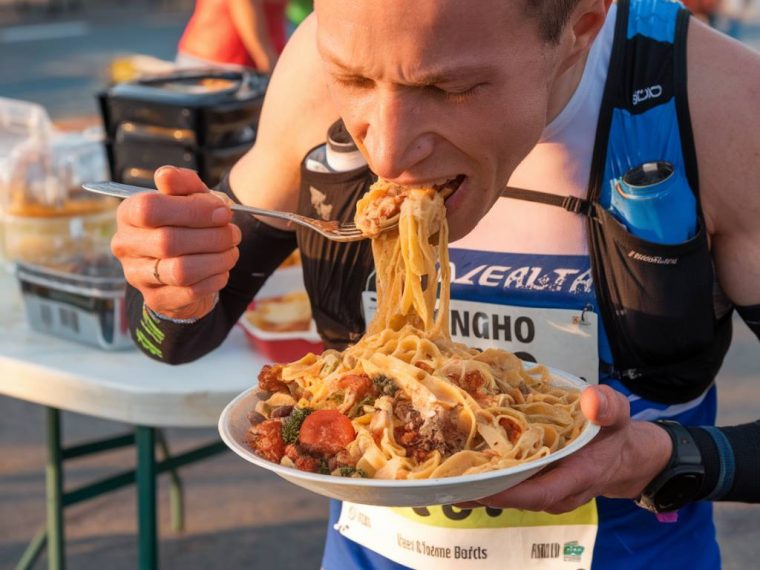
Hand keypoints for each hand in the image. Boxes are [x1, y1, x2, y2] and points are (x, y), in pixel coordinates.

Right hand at [111, 166, 240, 319]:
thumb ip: (182, 183)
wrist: (187, 266)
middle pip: (168, 241)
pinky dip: (215, 278)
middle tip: (233, 234)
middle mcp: (126, 245)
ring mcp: (137, 276)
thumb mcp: (189, 198)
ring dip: (217, 260)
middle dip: (212, 237)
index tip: (223, 212)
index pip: (150, 208)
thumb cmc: (187, 225)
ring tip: (231, 251)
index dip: (193, 210)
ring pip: (181, 270)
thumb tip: (165, 176)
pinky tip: (222, 269)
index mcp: (129, 213)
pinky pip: (191, 291)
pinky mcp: (156, 299)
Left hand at [462, 385, 672, 513]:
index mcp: (575, 477)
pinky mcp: (535, 485)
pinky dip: (487, 477)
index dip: (506, 493)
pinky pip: (509, 486)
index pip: (537, 492)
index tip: (475, 487)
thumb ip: (607, 406)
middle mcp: (556, 492)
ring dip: (478, 485)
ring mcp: (544, 491)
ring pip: (508, 494)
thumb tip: (591, 401)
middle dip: (479, 490)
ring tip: (442, 474)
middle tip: (443, 479)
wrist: (624, 455)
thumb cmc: (616, 433)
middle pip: (513, 497)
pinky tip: (460, 466)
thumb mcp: (618, 414)